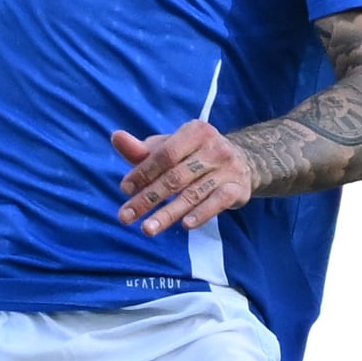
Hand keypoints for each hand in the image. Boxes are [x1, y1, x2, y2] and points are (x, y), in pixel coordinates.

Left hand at [111, 120, 258, 234]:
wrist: (245, 161)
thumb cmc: (195, 154)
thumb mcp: (170, 147)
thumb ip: (142, 149)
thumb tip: (116, 138)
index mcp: (195, 132)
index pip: (164, 155)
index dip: (143, 173)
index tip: (124, 190)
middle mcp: (214, 148)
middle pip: (175, 177)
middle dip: (147, 199)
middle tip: (125, 217)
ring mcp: (228, 168)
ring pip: (192, 194)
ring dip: (168, 213)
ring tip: (147, 229)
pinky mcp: (238, 188)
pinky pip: (218, 202)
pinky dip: (202, 214)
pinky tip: (185, 225)